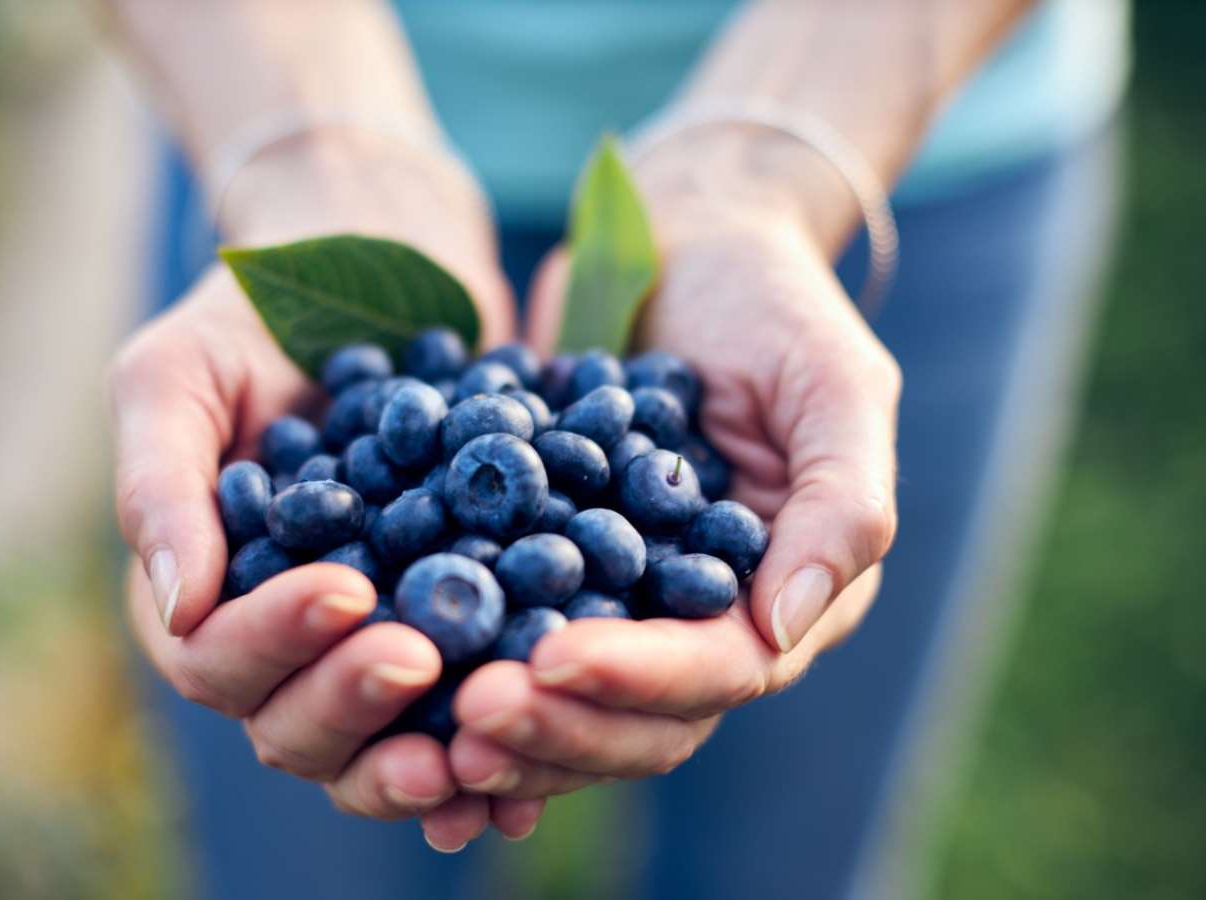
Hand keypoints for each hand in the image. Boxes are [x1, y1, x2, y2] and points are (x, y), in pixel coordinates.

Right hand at [109, 133, 539, 849]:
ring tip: (478, 738)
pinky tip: (532, 746)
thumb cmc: (252, 319)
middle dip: (352, 702)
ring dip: (421, 755)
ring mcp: (366, 646)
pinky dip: (490, 741)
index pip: (215, 656)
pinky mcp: (450, 631)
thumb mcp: (179, 375)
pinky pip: (462, 710)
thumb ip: (159, 484)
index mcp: (201, 593)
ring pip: (377, 743)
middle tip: (420, 658)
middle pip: (295, 725)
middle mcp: (280, 640)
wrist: (378, 274)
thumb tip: (178, 608)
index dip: (275, 640)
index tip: (346, 591)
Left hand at [444, 173, 898, 794]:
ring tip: (420, 713)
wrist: (686, 244)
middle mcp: (700, 620)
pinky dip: (454, 657)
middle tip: (467, 714)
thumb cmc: (777, 304)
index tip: (551, 663)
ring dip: (498, 718)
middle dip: (555, 723)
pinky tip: (387, 660)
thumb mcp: (837, 386)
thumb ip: (842, 506)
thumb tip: (783, 629)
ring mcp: (619, 600)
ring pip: (562, 696)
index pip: (718, 670)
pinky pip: (500, 627)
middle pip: (635, 716)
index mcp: (784, 596)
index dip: (638, 680)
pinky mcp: (547, 565)